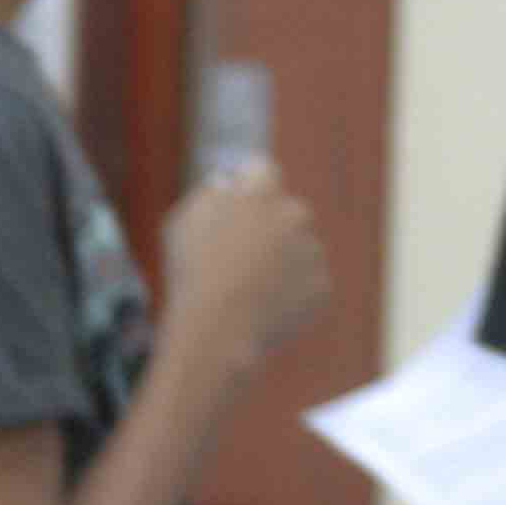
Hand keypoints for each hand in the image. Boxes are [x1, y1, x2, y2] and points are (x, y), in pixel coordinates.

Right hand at [162, 164, 329, 380]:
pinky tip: (261, 308)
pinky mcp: (322, 287)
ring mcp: (313, 251)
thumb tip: (229, 184)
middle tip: (240, 255)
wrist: (217, 333)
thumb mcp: (183, 224)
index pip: (261, 171)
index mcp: (262, 193)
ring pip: (298, 249)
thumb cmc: (192, 275)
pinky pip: (306, 284)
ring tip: (246, 291)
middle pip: (286, 212)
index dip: (247, 185)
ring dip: (280, 262)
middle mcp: (295, 214)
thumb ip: (209, 194)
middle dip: (269, 227)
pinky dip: (289, 293)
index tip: (238, 200)